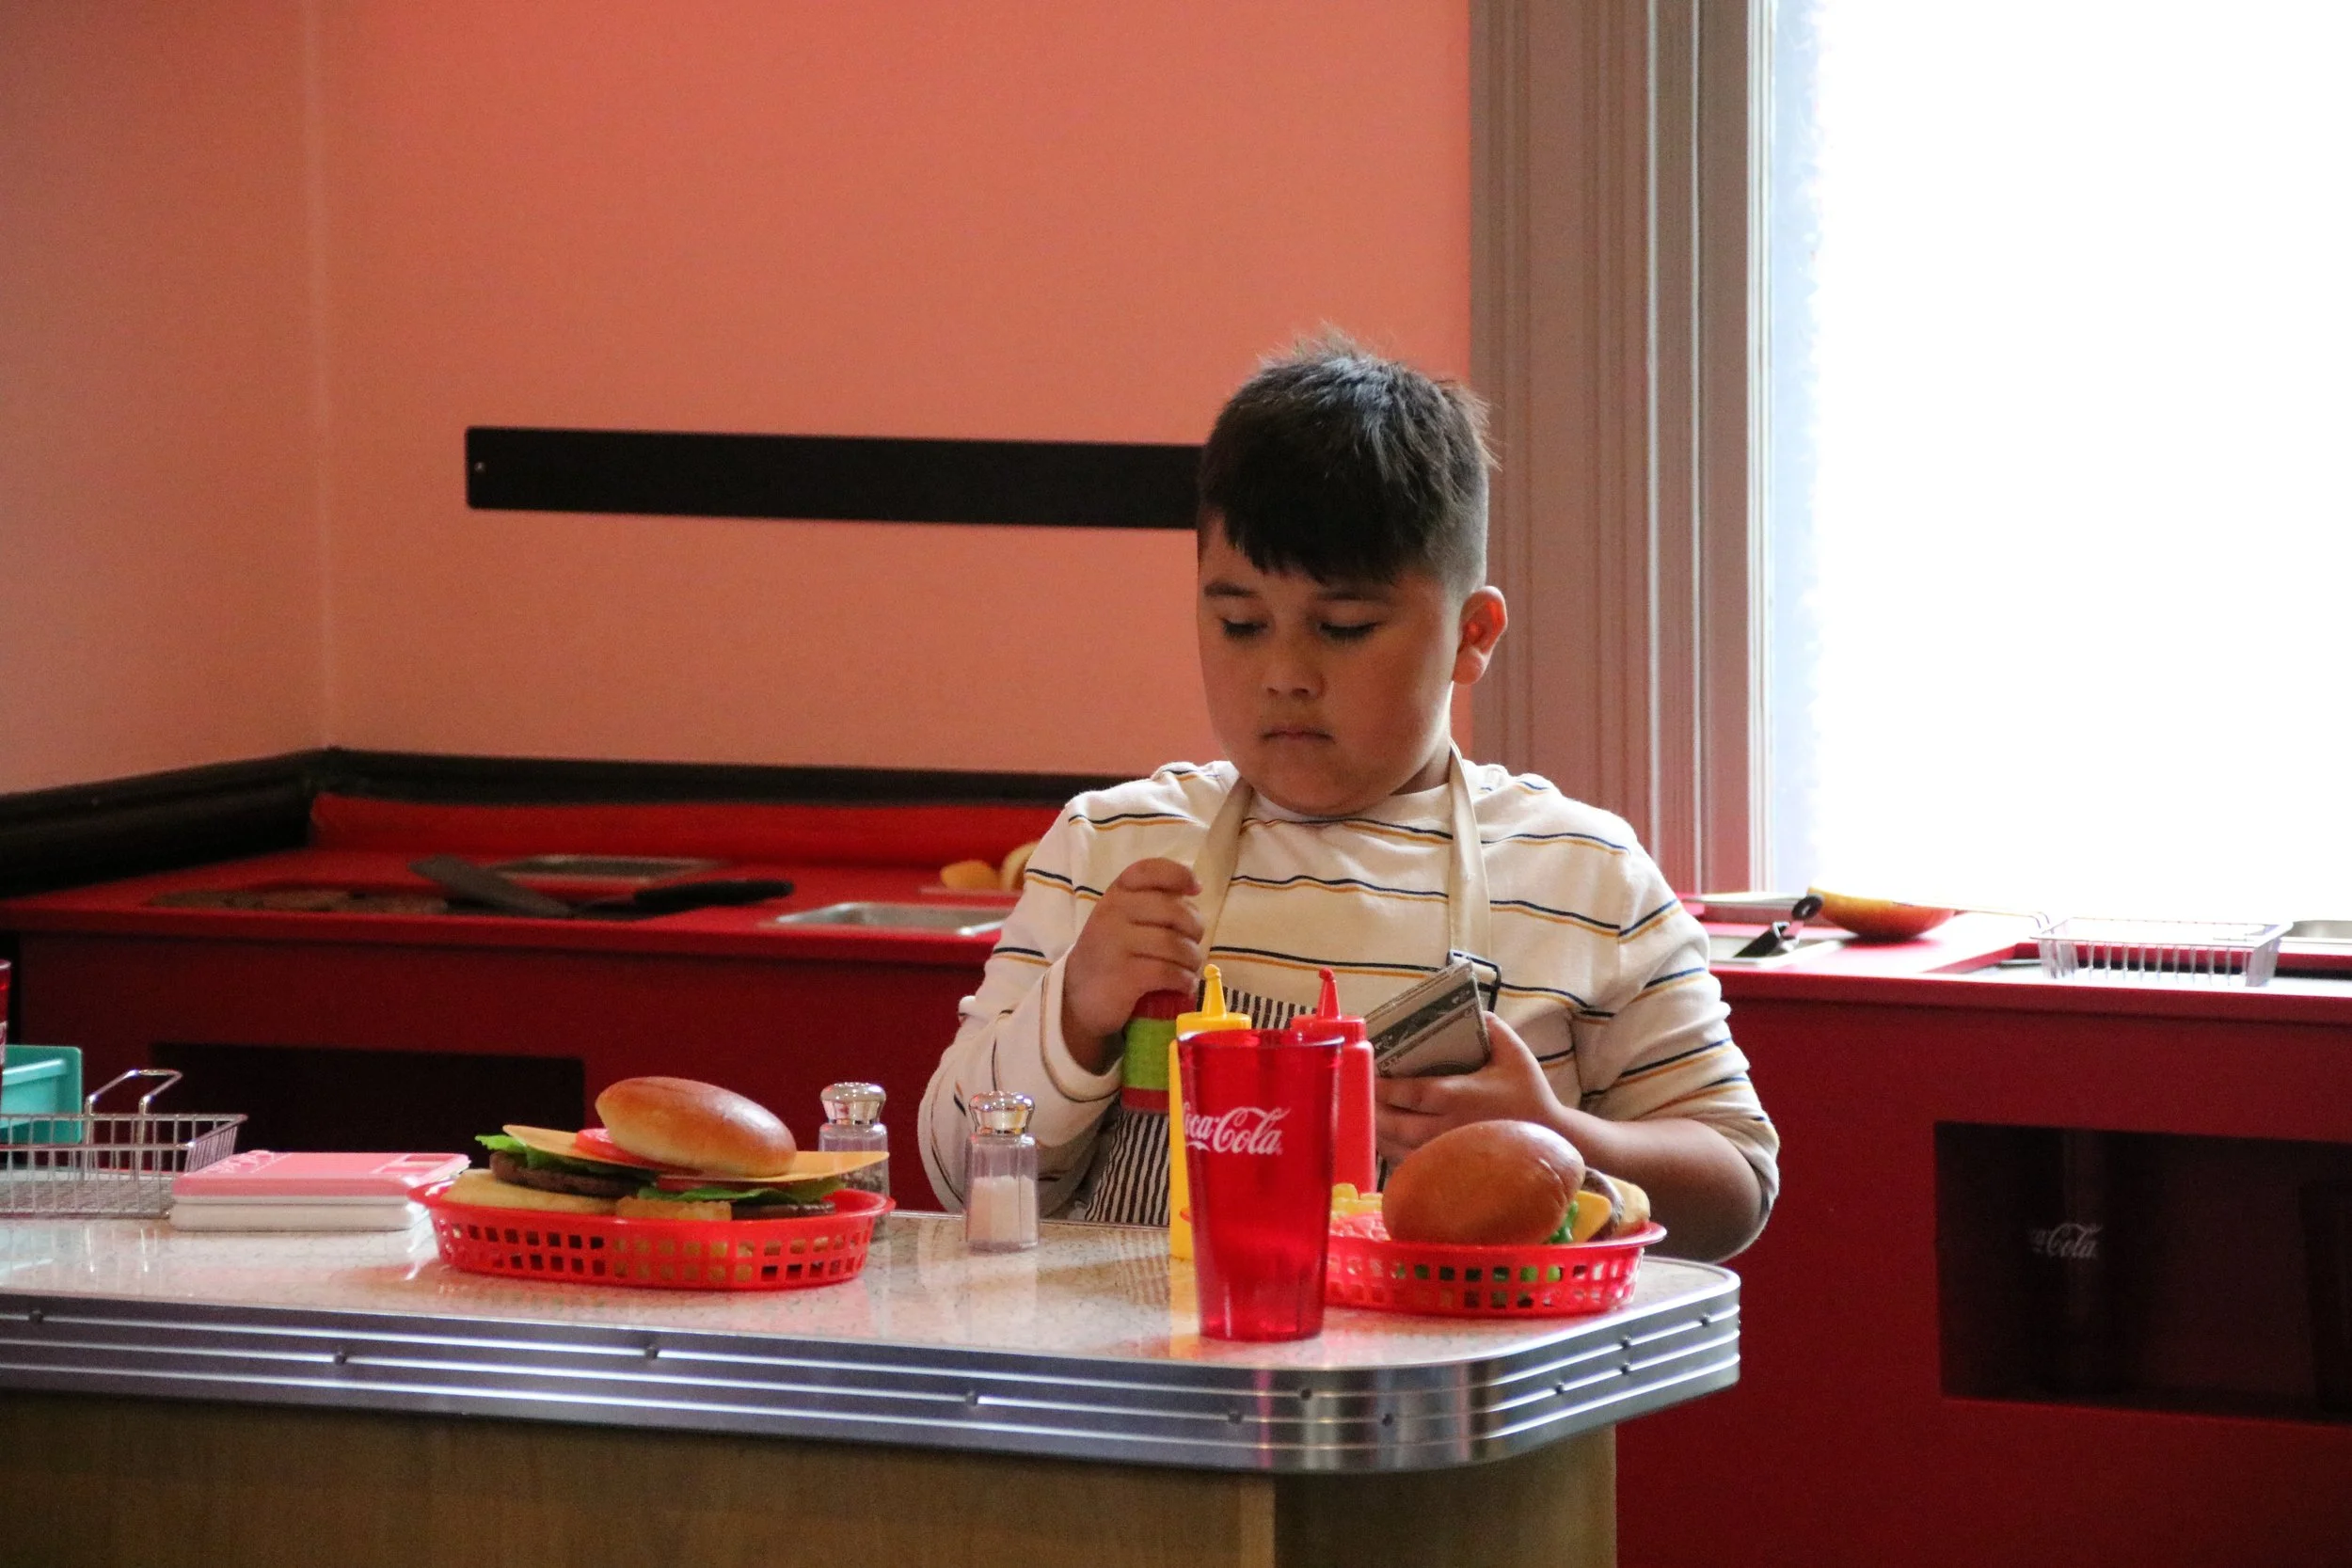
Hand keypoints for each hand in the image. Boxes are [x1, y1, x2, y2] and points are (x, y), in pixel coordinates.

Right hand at [1060, 857, 1203, 1069]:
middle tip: (1193, 944)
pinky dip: (1184, 980)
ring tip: (1189, 968)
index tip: (1195, 889)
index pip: (1149, 871)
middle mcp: (1113, 912)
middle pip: (1174, 911)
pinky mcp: (1124, 975)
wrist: (1076, 996)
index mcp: (1116, 894)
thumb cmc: (1110, 954)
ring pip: (1175, 944)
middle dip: (1195, 929)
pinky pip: (1169, 972)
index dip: (1179, 875)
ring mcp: (1116, 943)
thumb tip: (1192, 895)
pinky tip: (1183, 984)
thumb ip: (1150, 902)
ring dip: (1192, 959)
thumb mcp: (1121, 919)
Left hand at [1373, 1011, 1569, 1163]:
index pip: (1410, 1093)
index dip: (1382, 1085)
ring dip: (1375, 1130)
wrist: (1550, 1138)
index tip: (1365, 1072)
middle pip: (1394, 1123)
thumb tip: (1469, 1009)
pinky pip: (1408, 1163)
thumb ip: (1491, 1027)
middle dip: (1370, 1108)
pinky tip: (1382, 1135)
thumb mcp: (1514, 1053)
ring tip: (1360, 1111)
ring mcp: (1445, 1153)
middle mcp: (1446, 1128)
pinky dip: (1390, 1150)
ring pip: (1396, 1147)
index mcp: (1459, 1097)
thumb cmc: (1529, 1094)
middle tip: (1353, 1091)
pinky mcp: (1447, 1168)